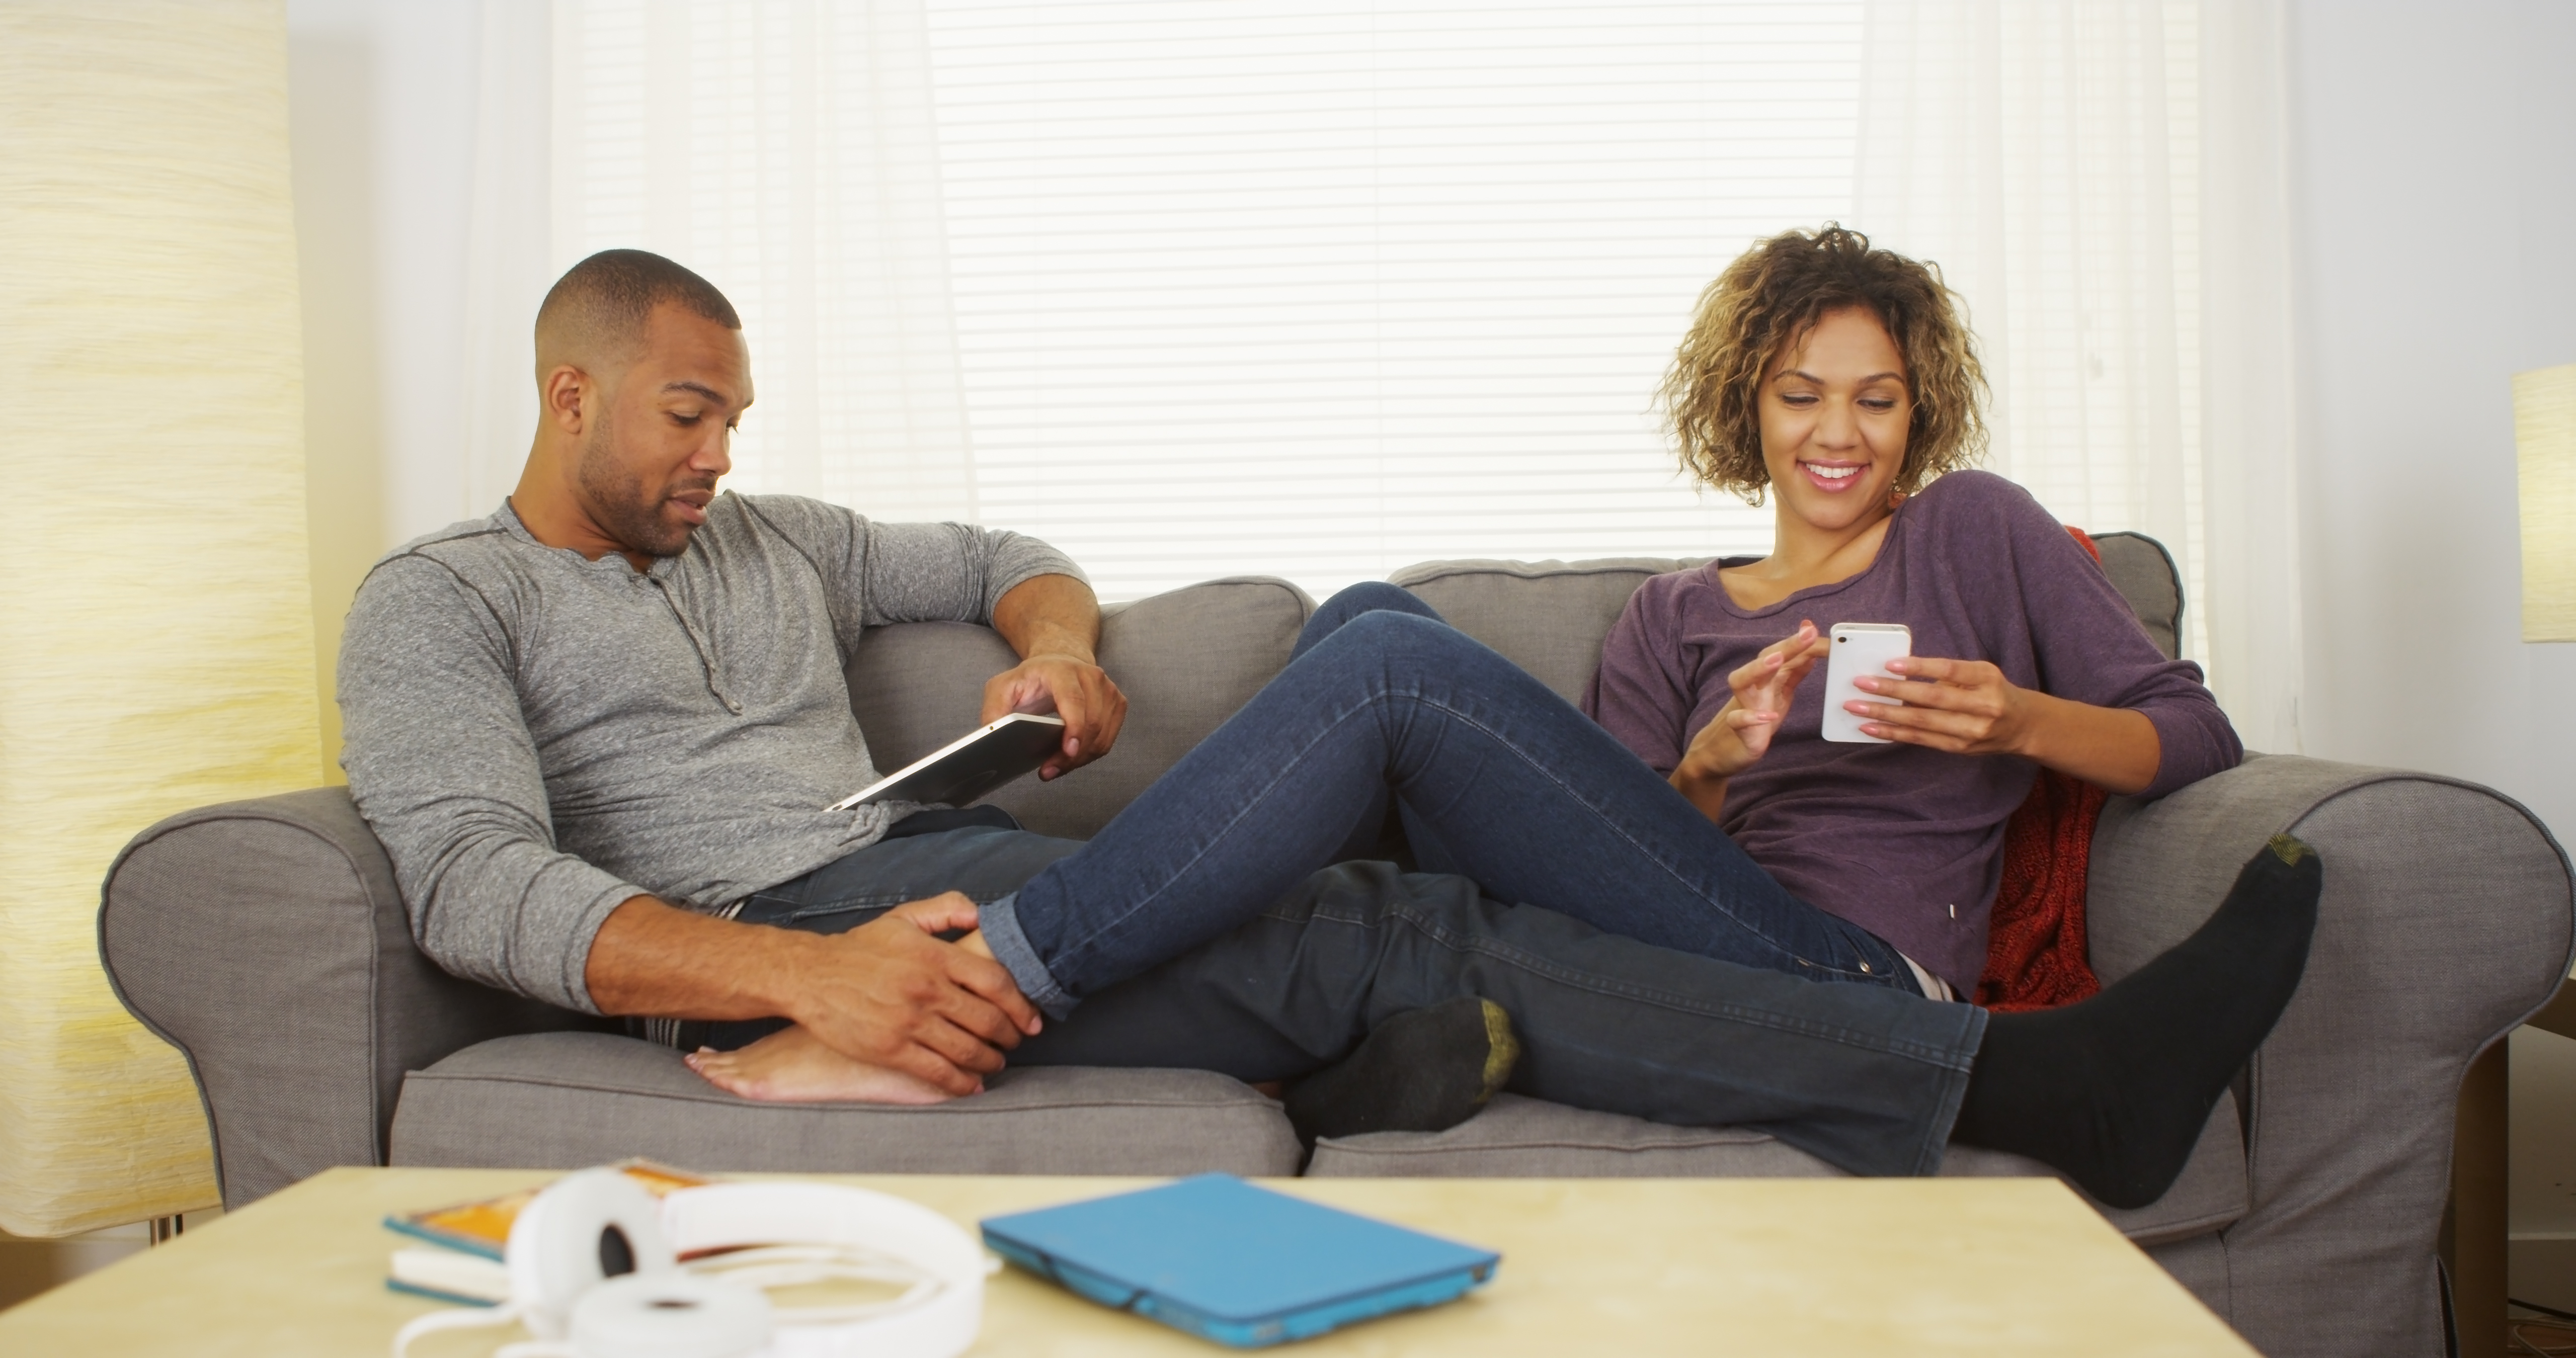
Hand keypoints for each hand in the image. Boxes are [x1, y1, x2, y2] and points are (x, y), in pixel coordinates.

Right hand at [782, 893, 1044, 1095]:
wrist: (810, 976)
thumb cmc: (859, 948)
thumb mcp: (903, 918)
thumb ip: (946, 909)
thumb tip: (982, 915)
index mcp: (935, 956)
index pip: (995, 982)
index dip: (1021, 1005)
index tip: (1032, 1019)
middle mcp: (927, 990)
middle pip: (987, 1020)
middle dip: (1010, 1036)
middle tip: (1016, 1042)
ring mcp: (909, 1022)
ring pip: (967, 1049)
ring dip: (990, 1061)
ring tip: (996, 1063)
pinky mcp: (890, 1049)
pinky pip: (937, 1072)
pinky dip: (961, 1082)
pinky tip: (972, 1085)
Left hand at [980, 653, 1128, 778]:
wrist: (1060, 662)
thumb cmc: (1032, 678)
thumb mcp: (1003, 688)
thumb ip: (995, 710)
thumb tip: (993, 736)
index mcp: (1062, 670)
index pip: (1074, 700)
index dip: (1074, 727)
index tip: (1068, 750)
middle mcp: (1090, 676)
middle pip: (1091, 723)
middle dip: (1071, 754)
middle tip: (1049, 771)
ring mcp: (1108, 689)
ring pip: (1101, 736)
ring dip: (1080, 759)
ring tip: (1056, 768)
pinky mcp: (1117, 703)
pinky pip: (1108, 739)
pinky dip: (1090, 754)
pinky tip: (1071, 758)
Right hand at [1674, 620, 1828, 800]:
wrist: (1722, 750)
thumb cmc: (1755, 718)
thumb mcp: (1781, 692)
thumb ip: (1795, 670)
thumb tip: (1811, 647)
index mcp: (1767, 678)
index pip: (1784, 653)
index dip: (1804, 643)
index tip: (1822, 632)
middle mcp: (1753, 687)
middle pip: (1765, 659)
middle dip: (1787, 645)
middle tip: (1808, 632)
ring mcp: (1743, 706)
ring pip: (1741, 681)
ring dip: (1758, 668)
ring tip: (1777, 660)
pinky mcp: (1738, 730)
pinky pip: (1738, 720)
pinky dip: (1751, 717)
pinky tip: (1769, 717)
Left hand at [1846, 655, 2032, 754]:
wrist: (2021, 726)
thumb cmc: (1992, 691)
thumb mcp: (1980, 673)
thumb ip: (1948, 672)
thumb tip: (1898, 669)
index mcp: (1987, 679)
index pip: (1950, 671)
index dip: (1920, 667)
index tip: (1890, 663)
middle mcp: (1982, 706)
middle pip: (1931, 699)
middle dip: (1892, 691)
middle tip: (1861, 684)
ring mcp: (1970, 731)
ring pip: (1921, 722)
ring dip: (1885, 714)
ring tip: (1856, 707)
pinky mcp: (1958, 748)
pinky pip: (1920, 740)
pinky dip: (1893, 732)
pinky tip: (1871, 727)